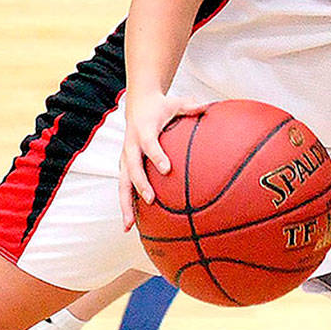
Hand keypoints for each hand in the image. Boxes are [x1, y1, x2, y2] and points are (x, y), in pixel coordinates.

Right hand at [118, 90, 205, 229]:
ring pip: (123, 183)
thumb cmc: (162, 106)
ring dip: (125, 204)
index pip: (149, 144)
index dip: (157, 155)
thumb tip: (208, 107)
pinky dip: (126, 205)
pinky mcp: (124, 166)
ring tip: (129, 226)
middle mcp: (131, 145)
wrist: (138, 104)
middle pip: (132, 167)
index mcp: (144, 130)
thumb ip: (191, 106)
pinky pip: (124, 187)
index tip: (167, 169)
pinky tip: (131, 225)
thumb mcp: (177, 103)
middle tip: (151, 200)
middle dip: (140, 184)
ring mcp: (125, 157)